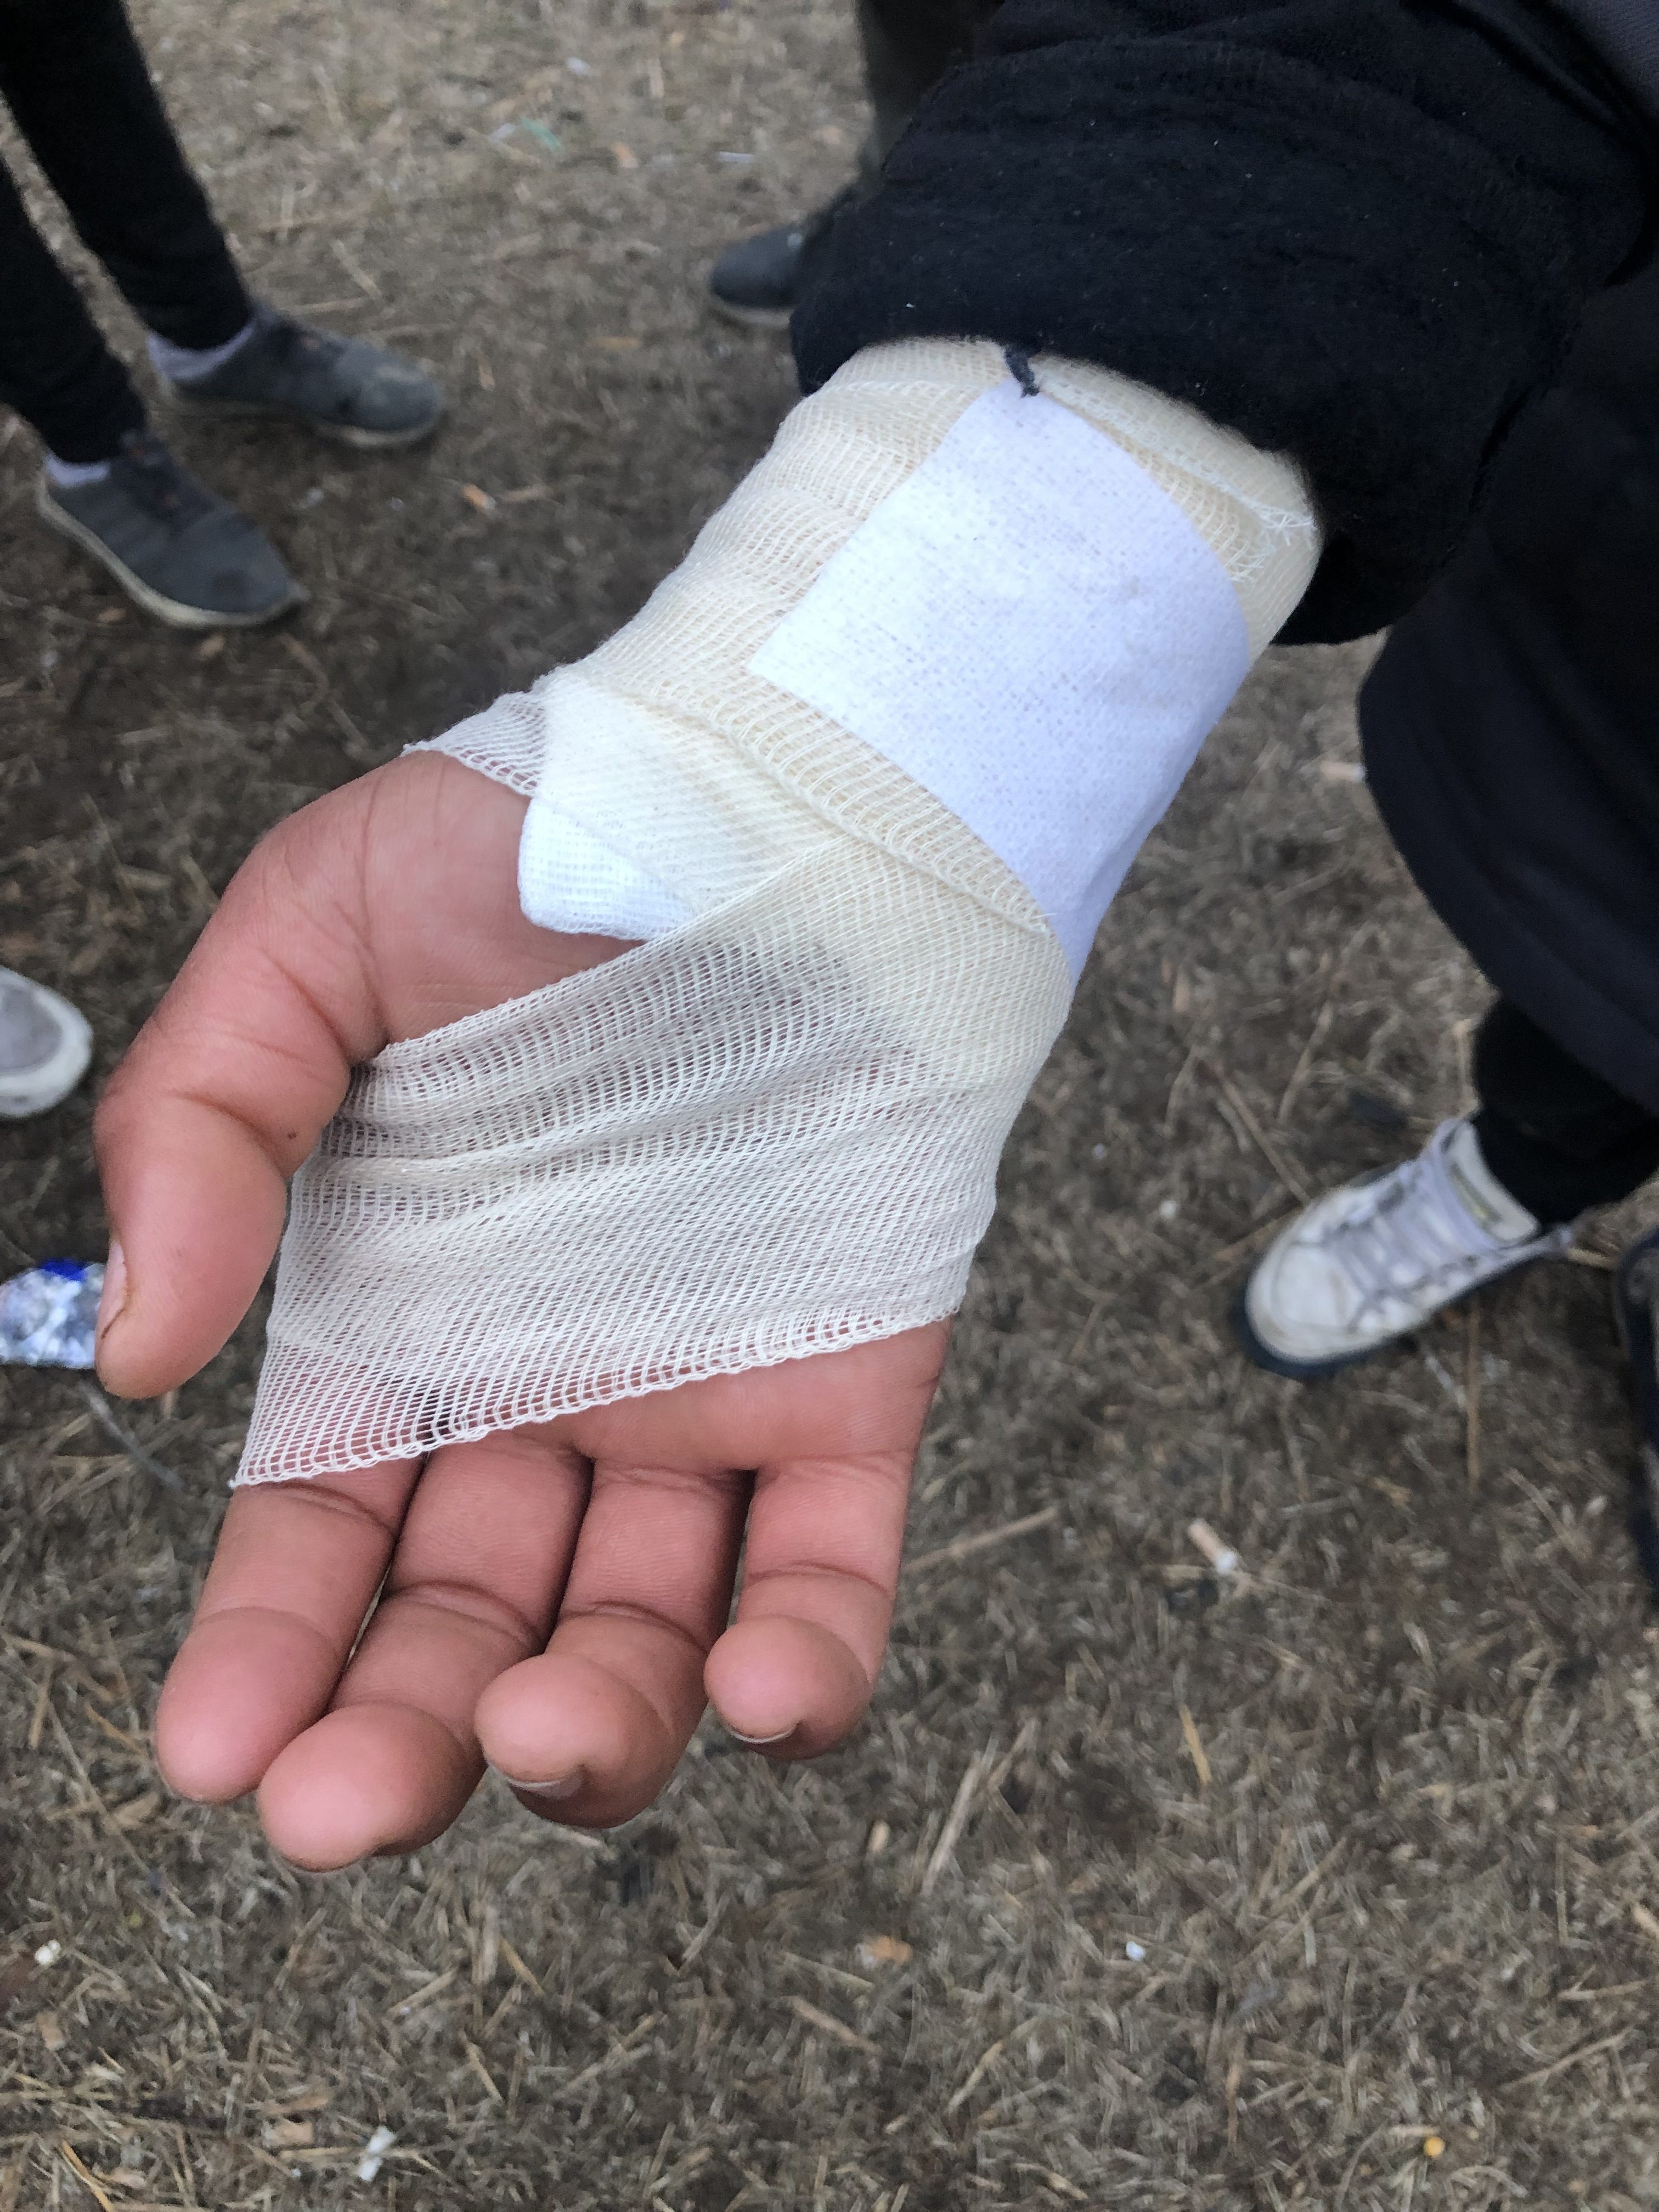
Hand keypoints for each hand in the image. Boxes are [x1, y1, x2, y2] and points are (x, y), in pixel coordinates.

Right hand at [95, 751, 947, 1866]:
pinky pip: (832, 1571)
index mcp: (406, 1318)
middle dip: (407, 1738)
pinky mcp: (848, 1392)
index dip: (270, 1653)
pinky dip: (806, 1670)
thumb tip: (149, 1346)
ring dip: (596, 1733)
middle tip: (349, 1808)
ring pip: (645, 1638)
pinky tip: (762, 1707)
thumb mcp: (310, 938)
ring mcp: (703, 1407)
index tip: (219, 1758)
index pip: (321, 1533)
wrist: (778, 799)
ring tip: (548, 1746)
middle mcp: (547, 1393)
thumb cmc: (535, 848)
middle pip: (471, 1625)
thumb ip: (203, 1123)